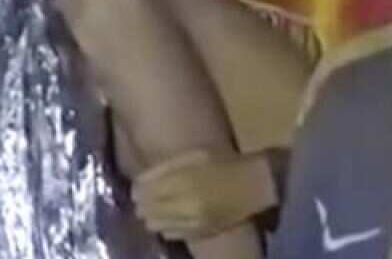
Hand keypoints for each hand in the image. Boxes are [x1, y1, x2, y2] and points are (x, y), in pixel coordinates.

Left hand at [132, 150, 277, 241]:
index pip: (144, 191)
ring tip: (157, 208)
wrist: (254, 185)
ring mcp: (192, 222)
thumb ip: (165, 167)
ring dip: (152, 216)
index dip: (138, 189)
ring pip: (155, 225)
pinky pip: (170, 235)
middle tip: (146, 197)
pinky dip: (166, 227)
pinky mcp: (199, 233)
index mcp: (184, 180)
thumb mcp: (195, 155)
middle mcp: (185, 205)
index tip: (138, 187)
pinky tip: (171, 217)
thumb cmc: (224, 163)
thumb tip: (138, 182)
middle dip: (143, 204)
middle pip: (147, 210)